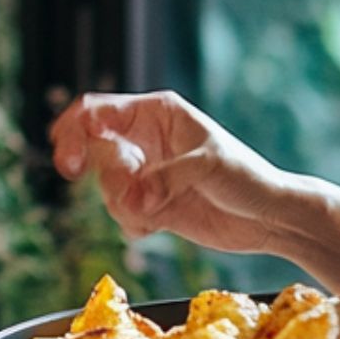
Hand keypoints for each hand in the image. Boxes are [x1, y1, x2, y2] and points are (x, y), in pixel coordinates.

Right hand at [48, 90, 320, 251]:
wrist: (269, 219)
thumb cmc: (248, 178)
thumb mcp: (208, 167)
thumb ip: (164, 178)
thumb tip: (132, 197)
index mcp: (157, 113)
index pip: (98, 111)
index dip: (74, 131)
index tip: (70, 161)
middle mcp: (147, 140)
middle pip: (95, 152)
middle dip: (108, 178)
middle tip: (128, 195)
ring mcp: (147, 173)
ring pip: (107, 188)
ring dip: (123, 205)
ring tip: (153, 213)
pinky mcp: (151, 204)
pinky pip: (122, 214)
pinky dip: (133, 224)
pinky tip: (158, 226)